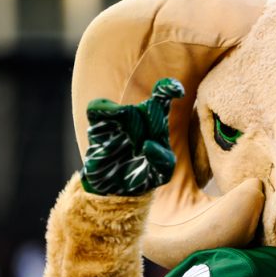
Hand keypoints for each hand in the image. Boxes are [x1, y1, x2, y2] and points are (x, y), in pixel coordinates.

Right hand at [81, 77, 184, 195]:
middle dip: (155, 126)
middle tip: (148, 147)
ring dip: (135, 133)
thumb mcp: (159, 174)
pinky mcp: (97, 124)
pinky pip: (98, 108)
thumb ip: (163, 161)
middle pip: (150, 106)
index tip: (178, 91)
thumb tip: (148, 144)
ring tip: (136, 150)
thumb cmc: (140, 175)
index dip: (168, 88)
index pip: (162, 98)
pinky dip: (106, 113)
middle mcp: (136, 116)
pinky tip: (112, 132)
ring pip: (128, 111)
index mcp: (155, 124)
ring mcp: (116, 118)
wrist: (112, 187)